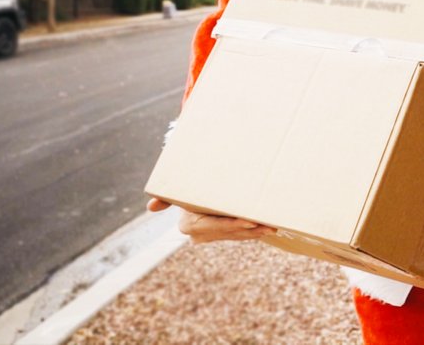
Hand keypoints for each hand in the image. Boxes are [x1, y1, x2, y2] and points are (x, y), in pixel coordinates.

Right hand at [147, 198, 275, 242]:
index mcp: (189, 224)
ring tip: (273, 227)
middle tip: (268, 225)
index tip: (250, 221)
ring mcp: (211, 237)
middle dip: (249, 230)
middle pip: (229, 232)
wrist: (190, 192)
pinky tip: (268, 229)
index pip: (215, 225)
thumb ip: (167, 197)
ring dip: (255, 232)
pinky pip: (239, 235)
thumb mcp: (178, 191)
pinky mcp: (221, 236)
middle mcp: (199, 235)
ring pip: (237, 236)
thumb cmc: (186, 187)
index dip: (233, 225)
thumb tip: (150, 207)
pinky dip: (253, 232)